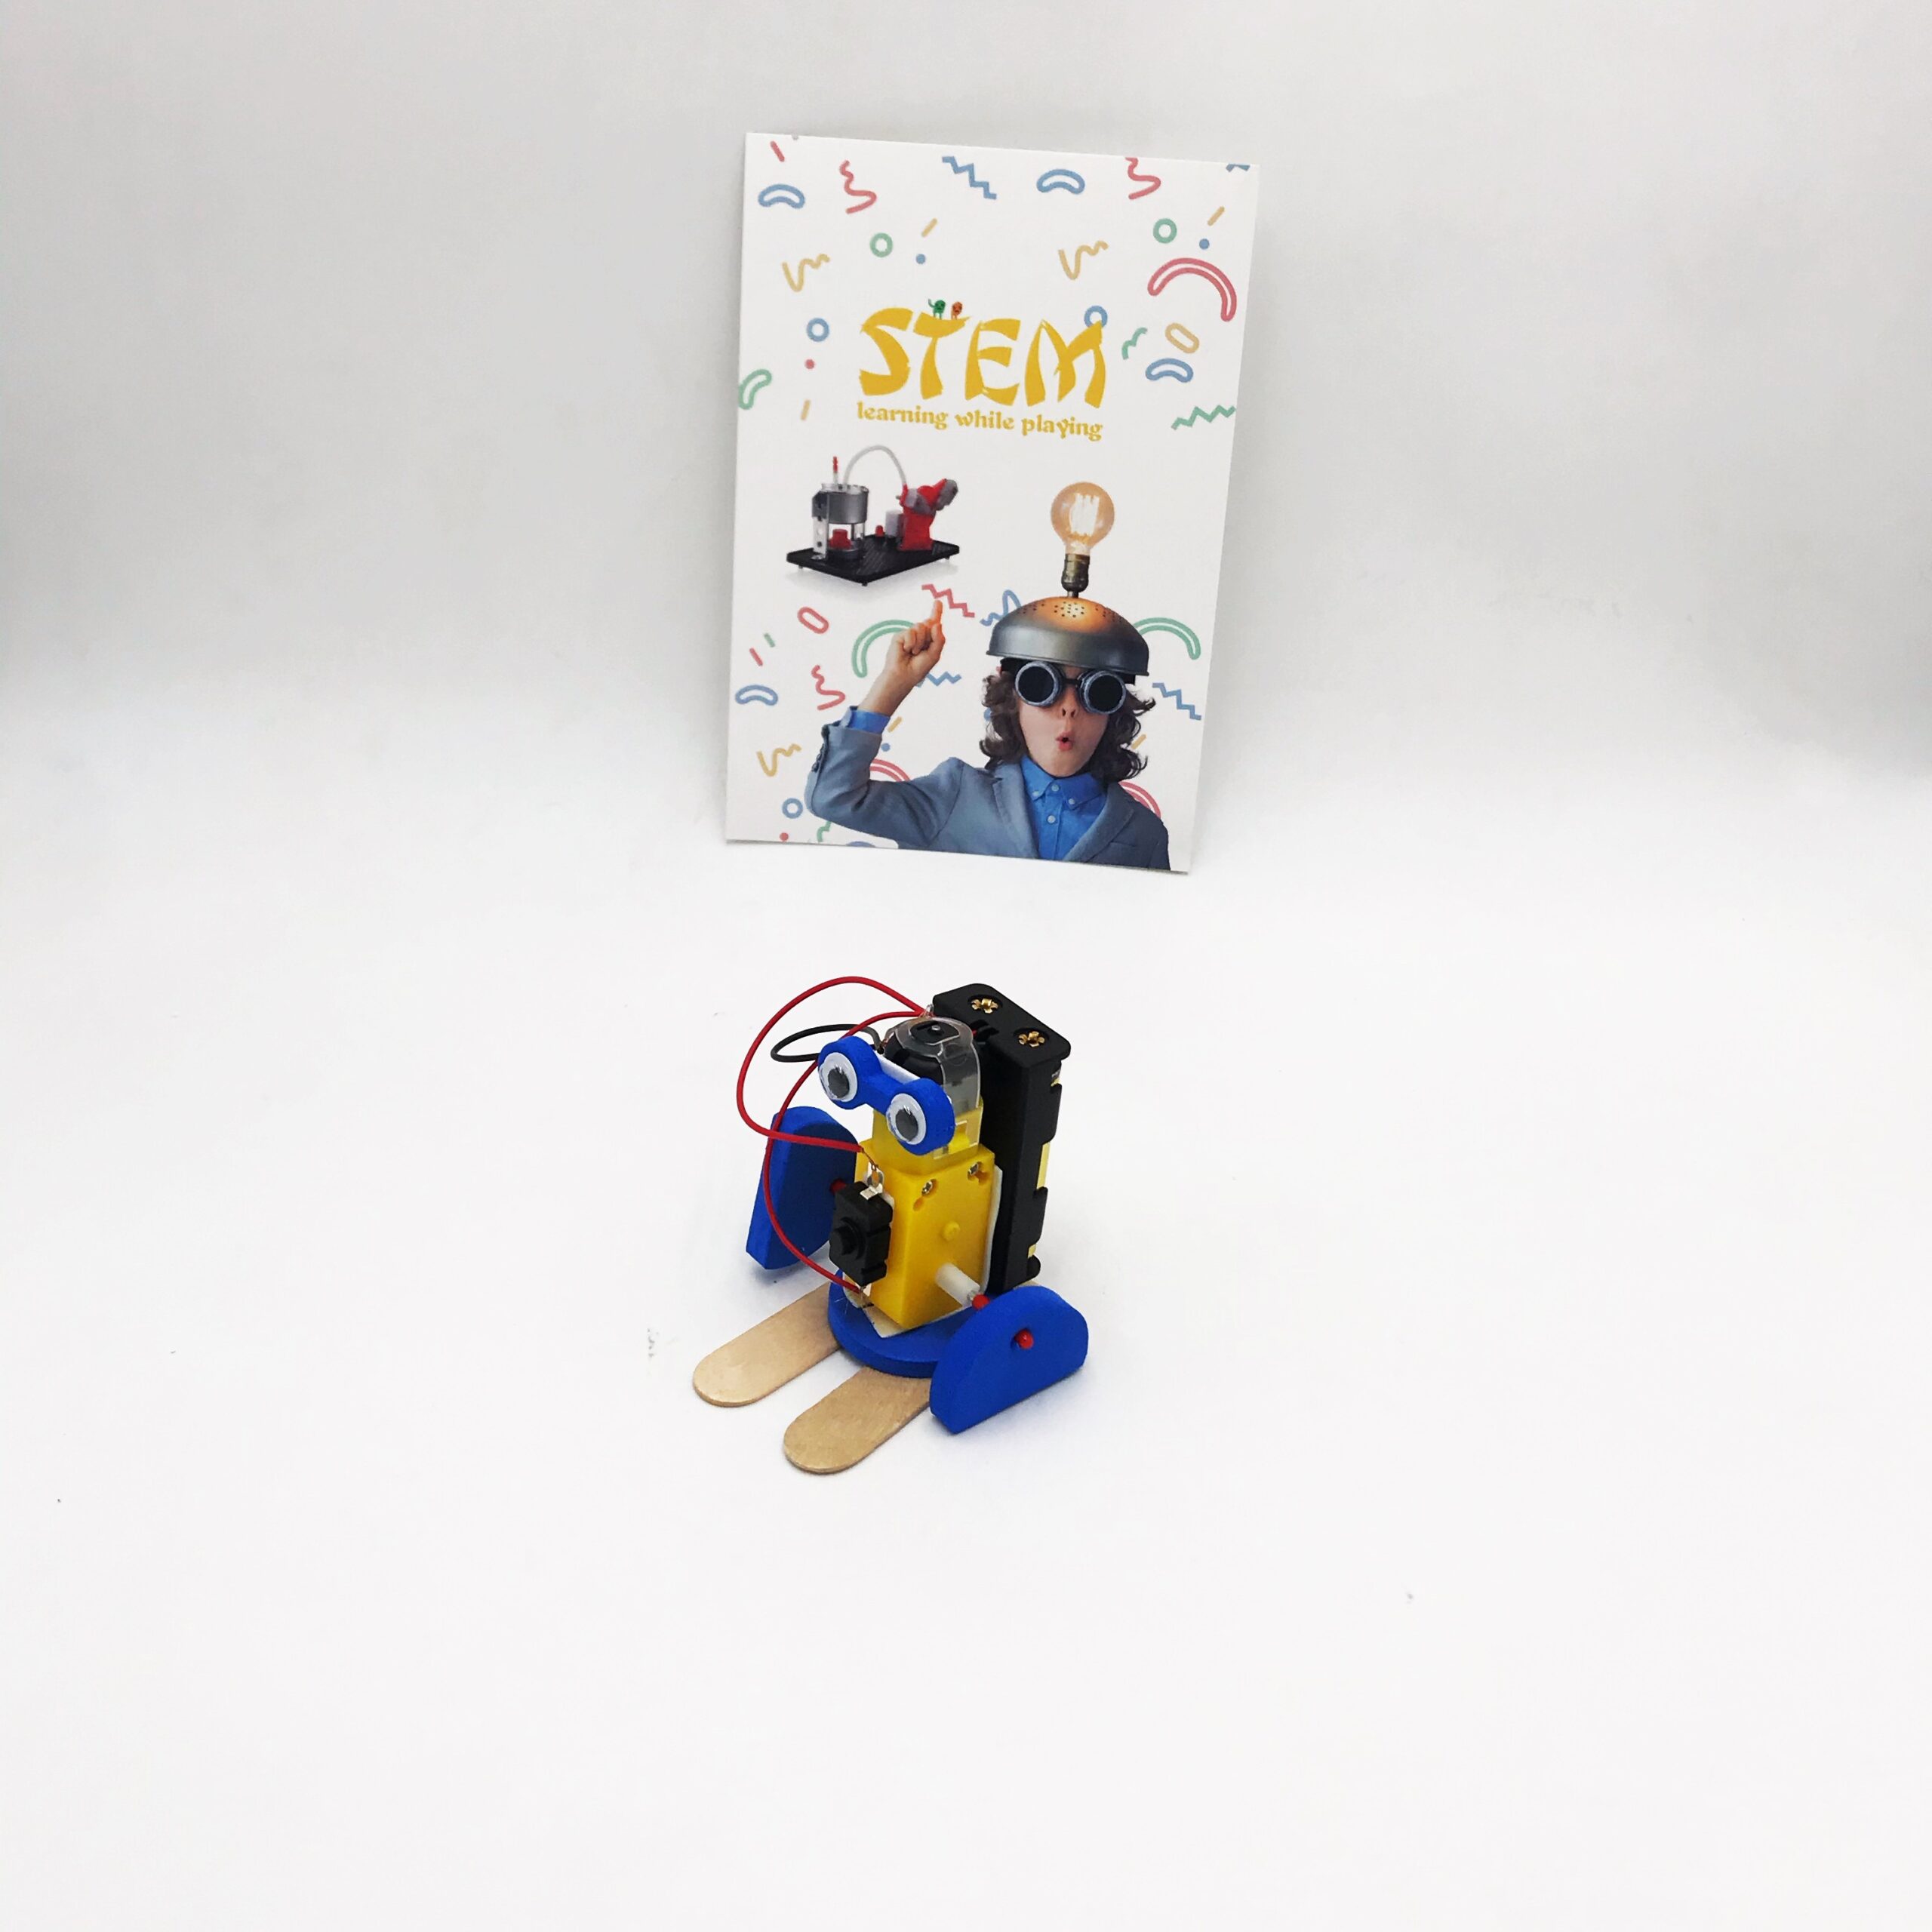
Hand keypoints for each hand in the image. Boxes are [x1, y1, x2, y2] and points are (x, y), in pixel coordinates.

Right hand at [860, 599, 946, 715]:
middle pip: (929, 623)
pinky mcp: (900, 636)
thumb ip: (939, 638)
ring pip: (920, 627)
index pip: (934, 623)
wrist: (903, 675)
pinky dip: (911, 643)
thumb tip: (936, 623)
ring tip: (914, 652)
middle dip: (928, 636)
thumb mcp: (935, 654)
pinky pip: (910, 632)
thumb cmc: (919, 668)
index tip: (938, 602)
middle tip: (922, 650)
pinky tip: (907, 651)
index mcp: (929, 639)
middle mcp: (920, 635)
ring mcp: (909, 634)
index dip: (936, 612)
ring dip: (920, 642)